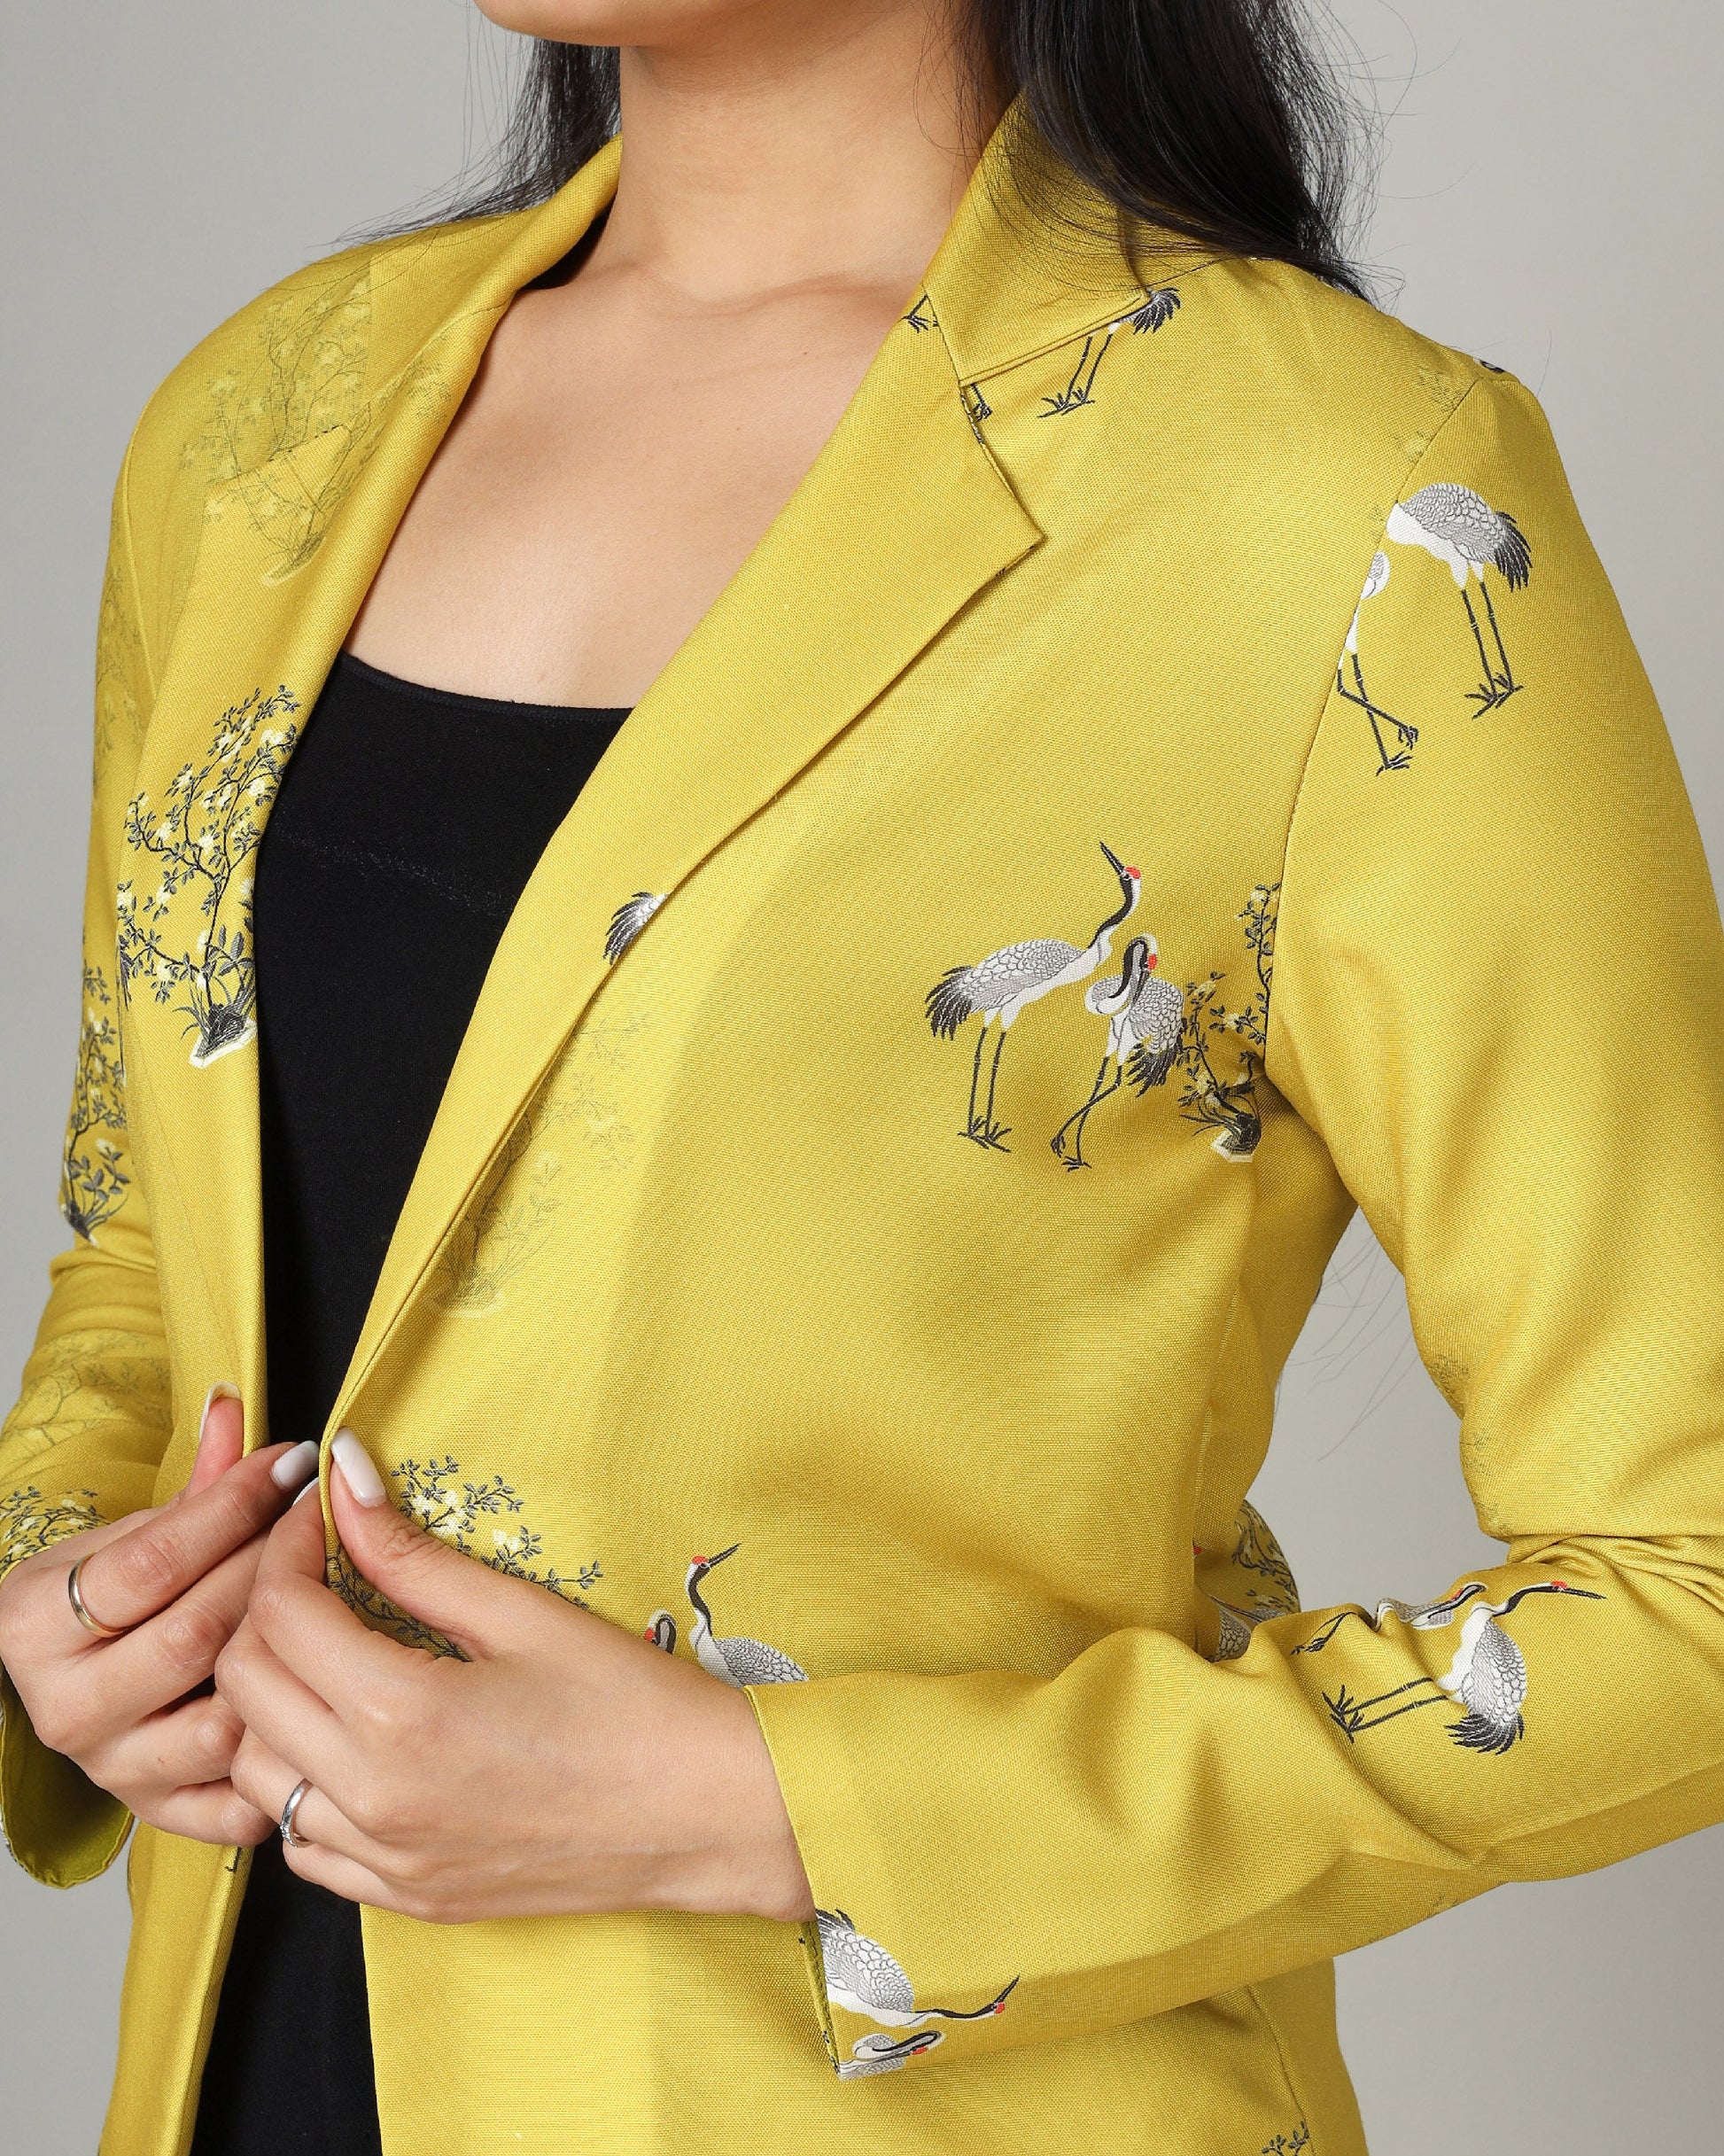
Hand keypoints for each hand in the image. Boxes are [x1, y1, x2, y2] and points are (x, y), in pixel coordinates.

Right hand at [0, 1389, 319, 1843]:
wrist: (74, 1680)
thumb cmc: (113, 1595)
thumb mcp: (135, 1532)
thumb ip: (196, 1480)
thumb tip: (237, 1402)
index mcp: (33, 1624)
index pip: (154, 1561)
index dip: (235, 1506)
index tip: (294, 1463)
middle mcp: (65, 1708)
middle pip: (196, 1635)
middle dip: (274, 1570)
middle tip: (324, 1525)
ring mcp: (112, 1769)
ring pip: (224, 1720)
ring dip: (286, 1657)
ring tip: (324, 1606)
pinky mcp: (160, 1814)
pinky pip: (237, 1802)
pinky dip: (282, 1756)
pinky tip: (314, 1700)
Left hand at [218, 1432, 815, 1925]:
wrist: (707, 1814)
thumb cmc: (633, 1705)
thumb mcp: (521, 1612)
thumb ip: (412, 1553)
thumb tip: (346, 1477)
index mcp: (402, 1715)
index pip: (279, 1614)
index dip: (287, 1547)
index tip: (321, 1515)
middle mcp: (373, 1797)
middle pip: (243, 1689)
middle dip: (265, 1612)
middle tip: (318, 1573)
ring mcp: (383, 1859)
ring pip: (255, 1773)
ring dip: (272, 1703)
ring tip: (332, 1655)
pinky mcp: (403, 1897)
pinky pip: (300, 1844)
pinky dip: (301, 1787)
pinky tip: (353, 1743)